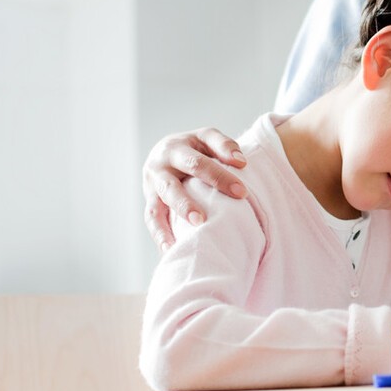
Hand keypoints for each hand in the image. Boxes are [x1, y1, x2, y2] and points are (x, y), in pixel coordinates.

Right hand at [142, 128, 247, 250]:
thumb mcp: (208, 138)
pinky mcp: (150, 203)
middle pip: (171, 188)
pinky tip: (172, 251)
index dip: (219, 177)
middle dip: (186, 205)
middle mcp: (159, 168)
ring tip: (186, 241)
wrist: (166, 151)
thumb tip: (240, 161)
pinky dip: (161, 237)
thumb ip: (224, 146)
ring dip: (167, 230)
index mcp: (176, 148)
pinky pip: (152, 222)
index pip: (198, 163)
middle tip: (202, 220)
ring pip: (155, 208)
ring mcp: (151, 187)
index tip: (241, 192)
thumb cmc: (196, 148)